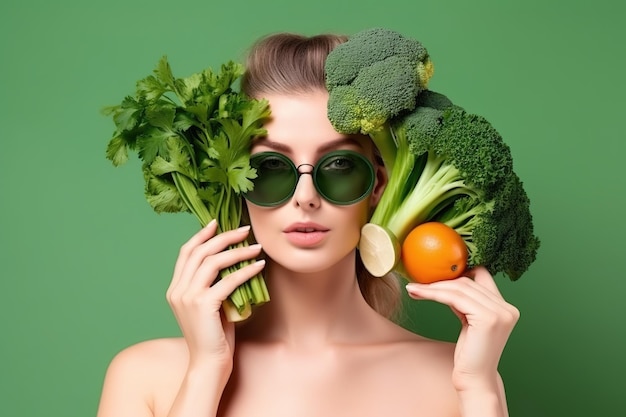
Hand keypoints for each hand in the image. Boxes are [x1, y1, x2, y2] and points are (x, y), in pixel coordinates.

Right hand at [166, 220, 264, 371]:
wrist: (209, 364)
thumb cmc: (214, 336)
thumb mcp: (210, 305)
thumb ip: (213, 284)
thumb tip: (233, 261)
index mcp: (175, 288)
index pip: (186, 253)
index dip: (201, 235)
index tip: (217, 222)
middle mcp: (178, 290)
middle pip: (200, 252)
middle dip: (223, 237)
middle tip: (244, 230)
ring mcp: (188, 297)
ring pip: (213, 262)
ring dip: (238, 251)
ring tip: (256, 246)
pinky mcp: (203, 305)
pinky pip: (228, 280)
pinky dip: (246, 270)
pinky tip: (259, 266)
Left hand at [406, 267, 519, 391]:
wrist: (474, 380)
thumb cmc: (469, 355)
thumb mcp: (469, 322)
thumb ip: (466, 303)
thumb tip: (446, 283)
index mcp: (506, 308)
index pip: (482, 276)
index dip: (460, 270)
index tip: (436, 273)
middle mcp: (507, 308)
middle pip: (467, 282)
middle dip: (439, 280)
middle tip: (416, 282)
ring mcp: (500, 313)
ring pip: (459, 288)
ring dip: (433, 286)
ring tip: (414, 288)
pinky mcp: (488, 319)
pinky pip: (455, 298)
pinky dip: (434, 294)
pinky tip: (418, 293)